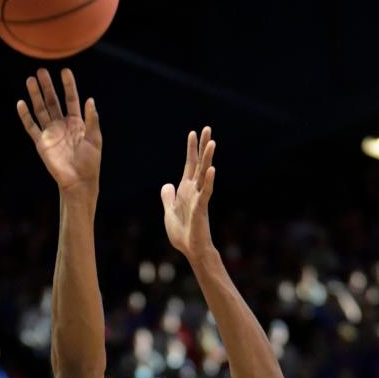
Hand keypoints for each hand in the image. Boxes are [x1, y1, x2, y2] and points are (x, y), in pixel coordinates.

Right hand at [17, 68, 100, 193]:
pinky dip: (25, 116)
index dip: (68, 85)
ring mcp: (50, 133)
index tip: (65, 71)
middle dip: (47, 86)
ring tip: (30, 80)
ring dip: (35, 96)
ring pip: (41, 110)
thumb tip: (90, 99)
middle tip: (41, 71)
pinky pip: (31, 127)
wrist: (79, 181)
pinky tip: (20, 103)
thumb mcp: (95, 139)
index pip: (71, 99)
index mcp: (76, 122)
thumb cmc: (90, 162)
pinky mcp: (41, 143)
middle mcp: (62, 125)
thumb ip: (92, 119)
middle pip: (53, 101)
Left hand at [161, 127, 215, 259]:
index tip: (193, 132)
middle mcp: (194, 190)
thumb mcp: (169, 211)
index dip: (191, 149)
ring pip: (204, 174)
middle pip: (199, 164)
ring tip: (212, 142)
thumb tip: (167, 184)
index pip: (189, 164)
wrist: (190, 249)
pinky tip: (211, 169)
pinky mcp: (201, 209)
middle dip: (202, 146)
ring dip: (207, 158)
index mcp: (186, 190)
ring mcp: (199, 198)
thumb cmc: (182, 232)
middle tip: (207, 128)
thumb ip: (168, 197)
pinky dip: (208, 181)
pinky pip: (206, 192)